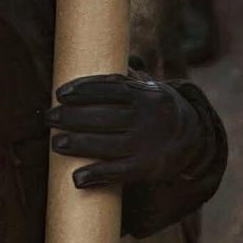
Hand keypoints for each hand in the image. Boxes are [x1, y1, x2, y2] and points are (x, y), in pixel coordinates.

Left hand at [48, 74, 203, 189]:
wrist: (193, 138)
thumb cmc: (156, 108)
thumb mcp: (148, 88)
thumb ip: (123, 79)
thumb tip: (89, 63)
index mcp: (145, 94)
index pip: (111, 88)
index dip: (84, 90)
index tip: (60, 93)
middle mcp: (147, 117)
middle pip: (105, 117)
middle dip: (73, 117)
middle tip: (49, 117)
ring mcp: (147, 144)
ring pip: (107, 145)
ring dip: (78, 144)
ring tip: (56, 143)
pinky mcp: (148, 168)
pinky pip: (119, 173)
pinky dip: (97, 175)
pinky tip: (78, 178)